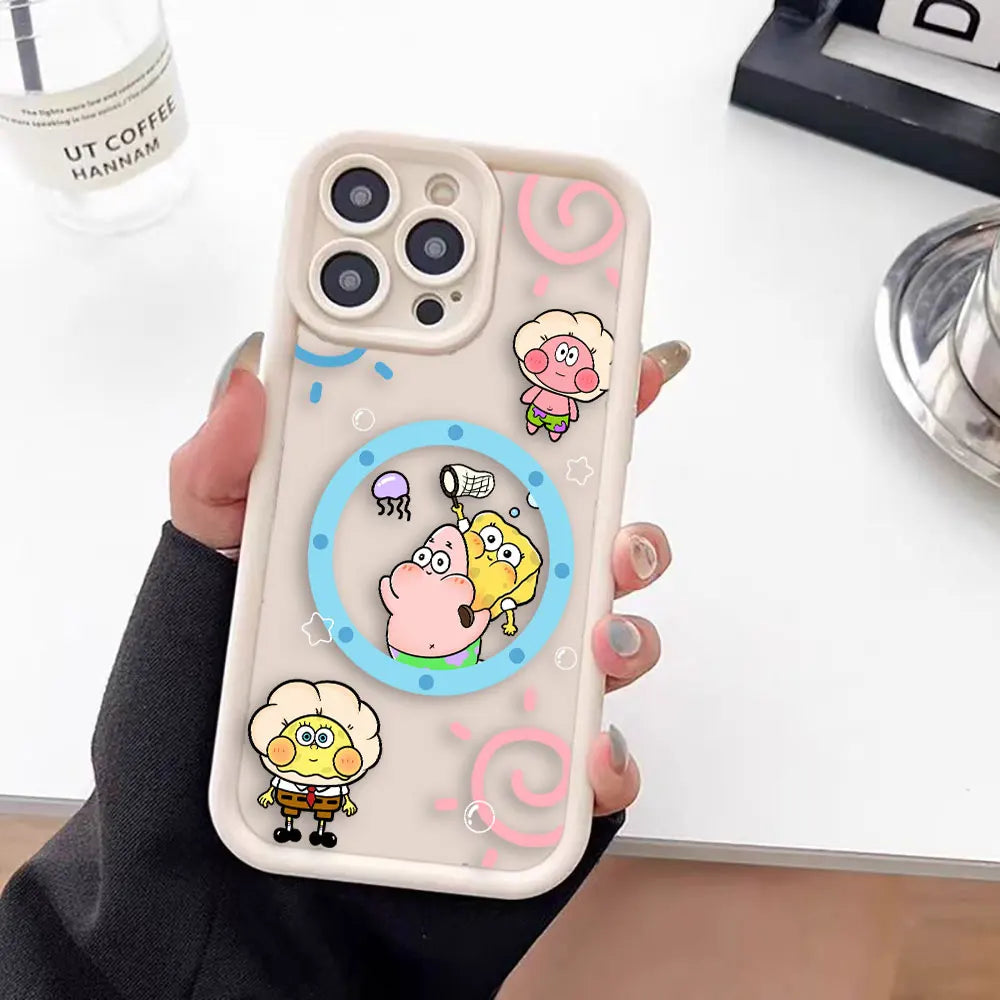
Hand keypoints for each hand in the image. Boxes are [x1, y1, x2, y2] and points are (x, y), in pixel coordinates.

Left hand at [170, 335, 687, 819]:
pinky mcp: (529, 780)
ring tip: (600, 623)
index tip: (593, 343)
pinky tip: (583, 748)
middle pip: (572, 531)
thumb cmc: (200, 737)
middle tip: (614, 473)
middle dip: (614, 491)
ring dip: (626, 615)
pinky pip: (597, 759)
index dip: (551, 396)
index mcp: (404, 546)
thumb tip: (247, 383)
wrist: (223, 897)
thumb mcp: (197, 588)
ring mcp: (506, 690)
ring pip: (605, 632)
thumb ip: (217, 482)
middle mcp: (469, 607)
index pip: (491, 455)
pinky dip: (606, 751)